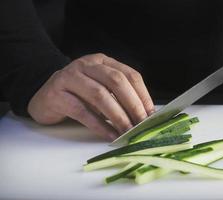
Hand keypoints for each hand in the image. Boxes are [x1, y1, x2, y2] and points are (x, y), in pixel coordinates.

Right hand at [28, 53, 154, 140]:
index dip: (143, 94)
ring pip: (100, 95)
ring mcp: (70, 77)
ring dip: (117, 116)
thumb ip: (119, 96)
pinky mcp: (57, 94)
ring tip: (127, 131)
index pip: (130, 74)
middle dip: (133, 104)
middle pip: (116, 82)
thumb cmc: (78, 94)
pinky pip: (82, 111)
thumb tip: (144, 115)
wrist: (44, 96)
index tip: (151, 113)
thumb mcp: (101, 88)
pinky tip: (109, 135)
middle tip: (141, 123)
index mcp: (103, 62)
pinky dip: (99, 125)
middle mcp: (87, 65)